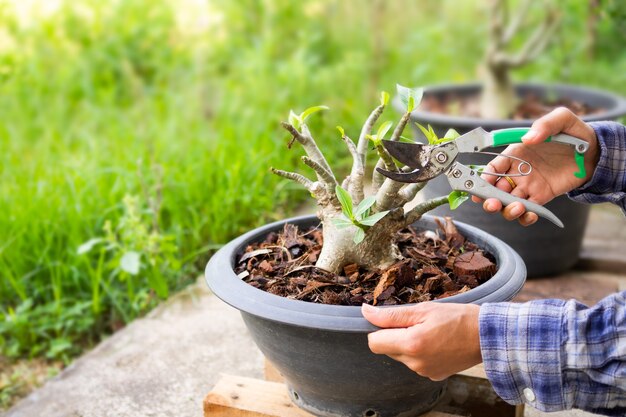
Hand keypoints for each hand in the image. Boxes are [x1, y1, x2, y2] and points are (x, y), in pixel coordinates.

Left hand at [361, 302, 481, 380]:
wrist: (487, 336)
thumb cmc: (457, 318)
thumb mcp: (423, 309)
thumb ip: (391, 314)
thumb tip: (365, 312)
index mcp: (411, 344)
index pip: (374, 343)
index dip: (378, 330)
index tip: (391, 321)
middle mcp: (415, 363)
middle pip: (387, 349)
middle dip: (395, 336)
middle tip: (417, 323)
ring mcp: (424, 372)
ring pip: (402, 356)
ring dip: (408, 344)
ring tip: (430, 332)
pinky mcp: (433, 376)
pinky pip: (416, 363)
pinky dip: (420, 353)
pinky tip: (437, 343)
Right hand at [471, 107, 598, 225]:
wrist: (594, 151)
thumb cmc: (574, 132)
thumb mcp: (561, 120)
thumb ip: (544, 125)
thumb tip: (528, 138)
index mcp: (515, 154)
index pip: (493, 168)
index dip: (484, 177)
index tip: (482, 184)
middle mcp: (517, 172)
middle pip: (494, 190)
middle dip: (489, 199)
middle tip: (493, 203)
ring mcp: (528, 186)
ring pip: (508, 203)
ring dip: (506, 210)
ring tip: (517, 208)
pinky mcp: (542, 197)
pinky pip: (528, 211)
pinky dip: (525, 217)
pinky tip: (530, 215)